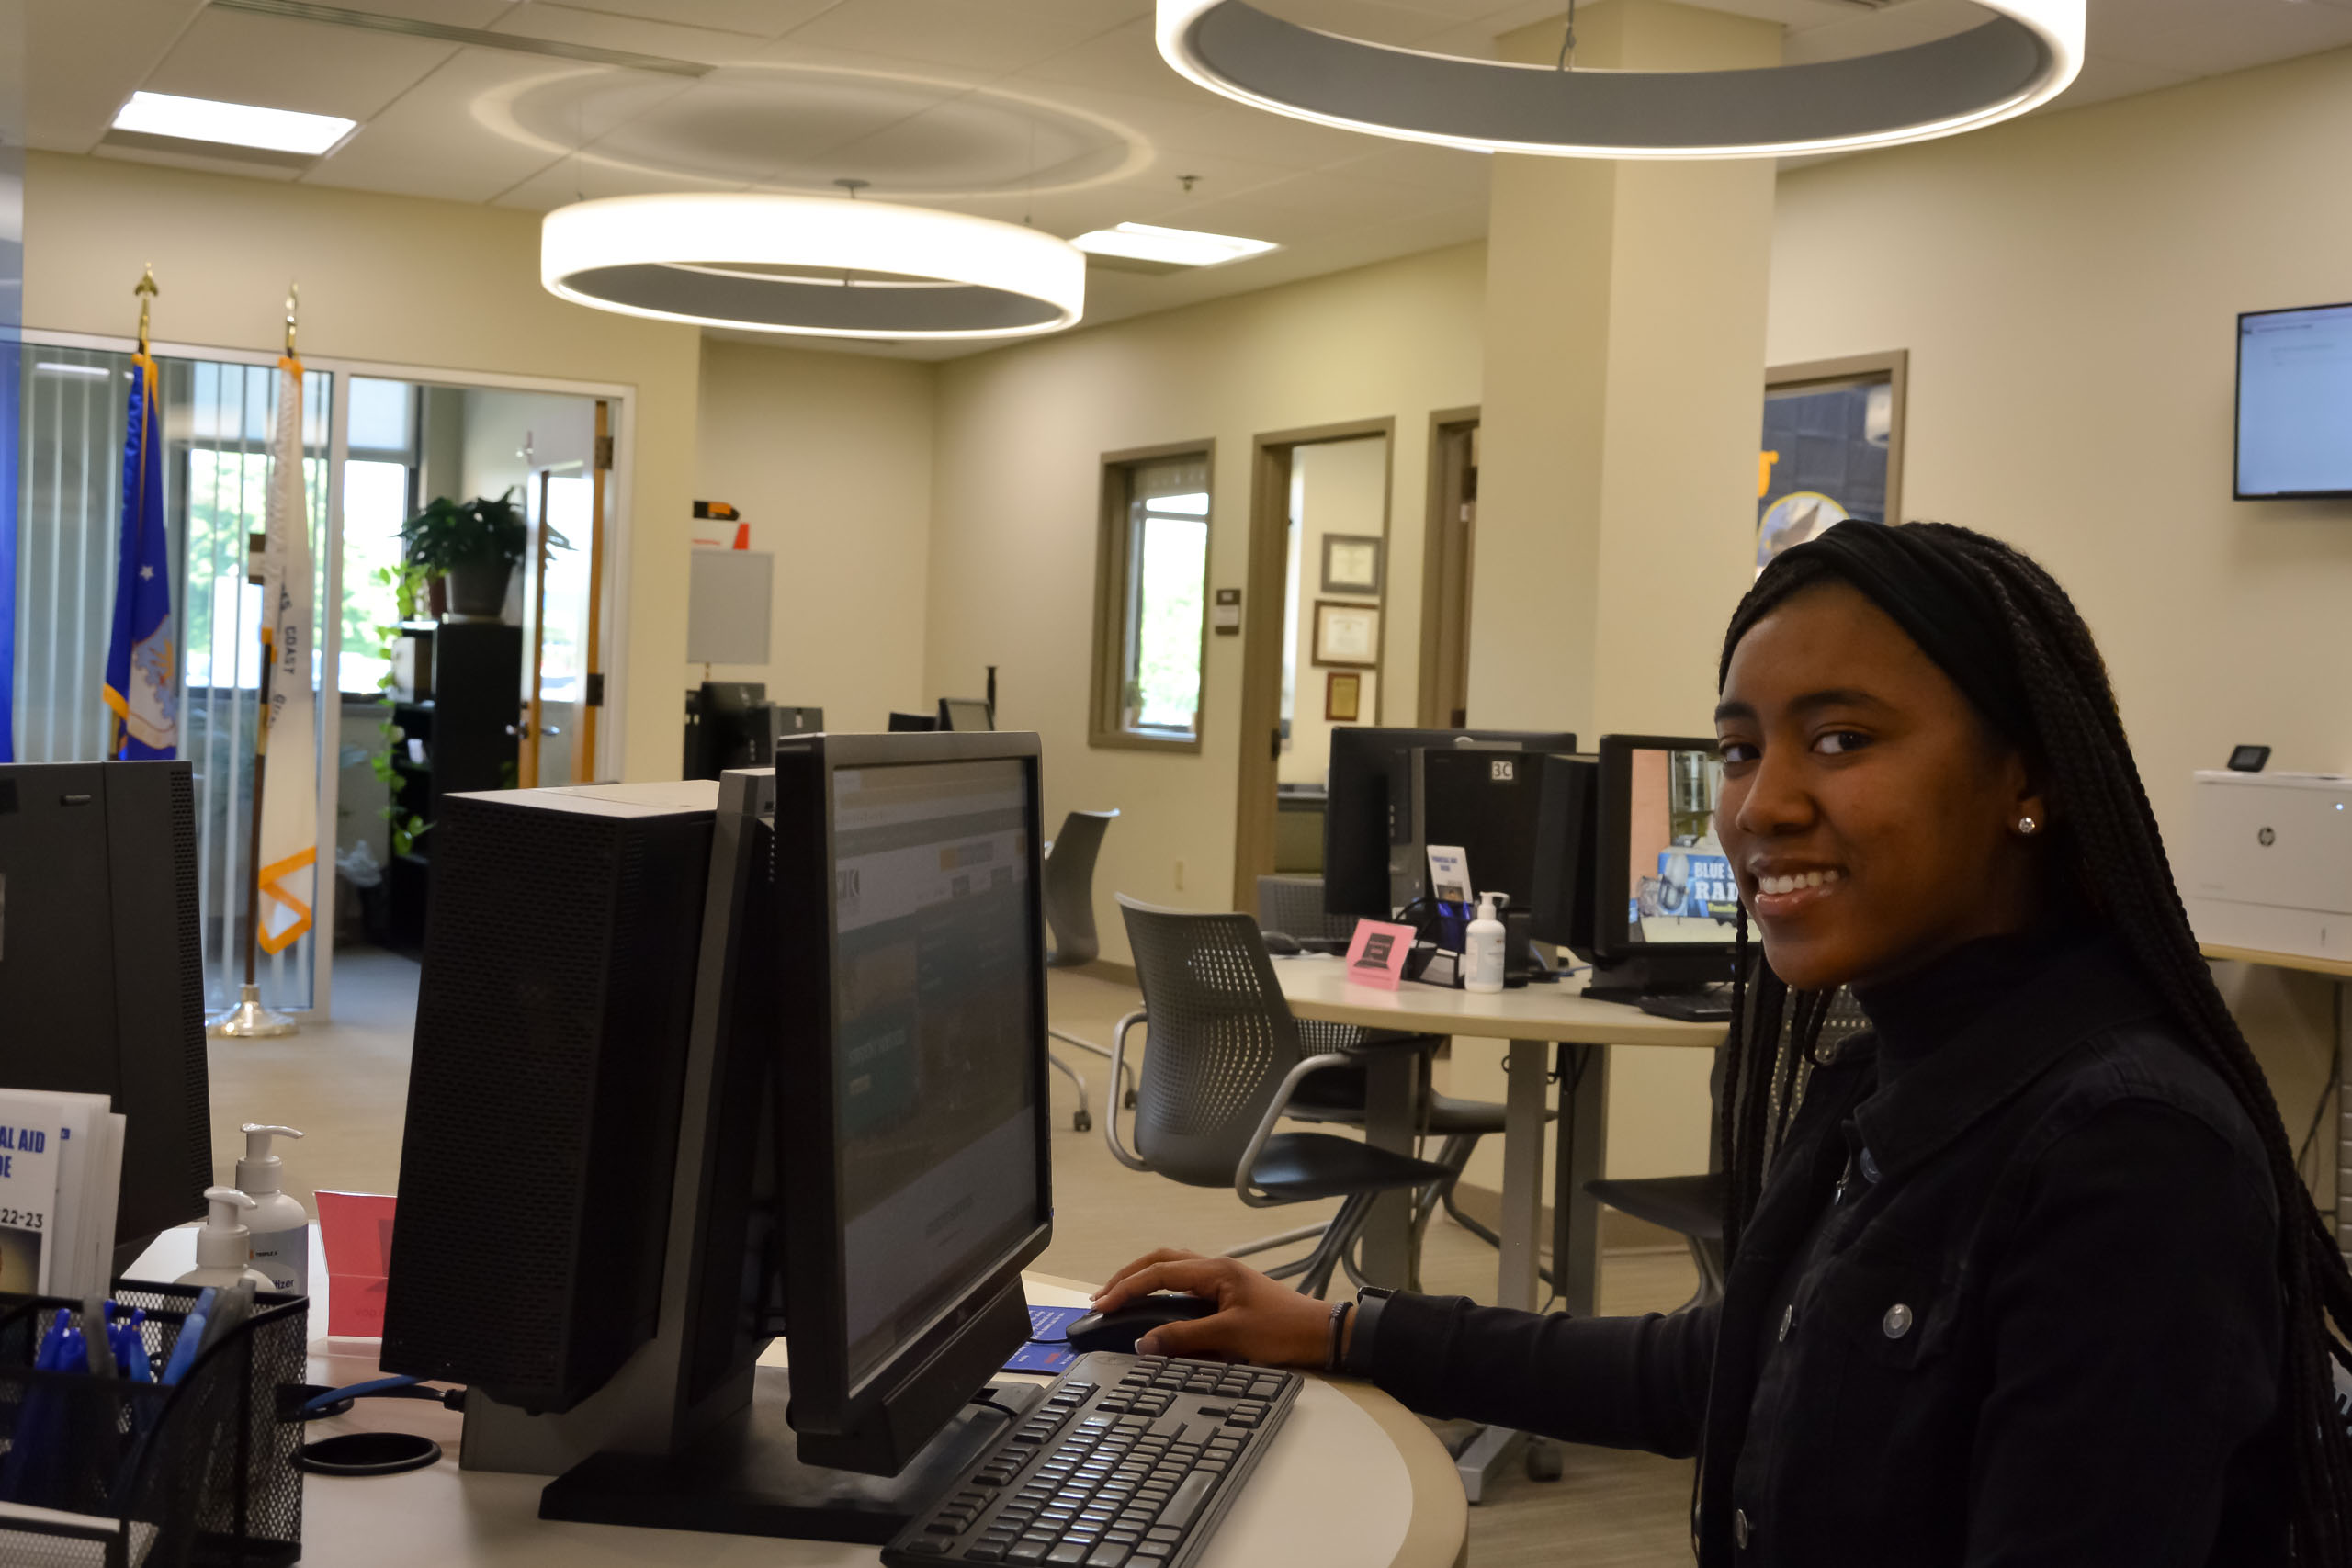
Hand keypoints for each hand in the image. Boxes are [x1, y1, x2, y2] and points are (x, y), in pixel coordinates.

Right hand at [1092, 1248, 1337, 1365]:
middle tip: (1102, 1297)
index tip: (1102, 1304)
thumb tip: (1145, 1342)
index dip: (1126, 1287)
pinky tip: (1155, 1305)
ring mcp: (1223, 1278)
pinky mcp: (1228, 1292)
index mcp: (1215, 1270)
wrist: (1320, 1333)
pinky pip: (1185, 1283)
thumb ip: (1185, 1337)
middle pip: (1161, 1261)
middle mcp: (1216, 1267)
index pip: (1158, 1272)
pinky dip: (1162, 1289)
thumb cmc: (1282, 1331)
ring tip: (1120, 1297)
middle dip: (1128, 1276)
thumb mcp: (1231, 1336)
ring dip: (1144, 1279)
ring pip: (1173, 1269)